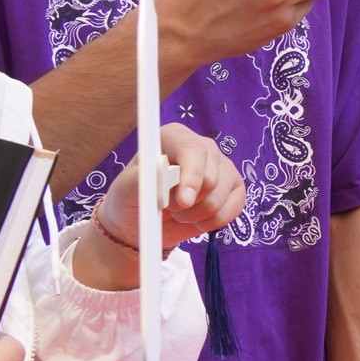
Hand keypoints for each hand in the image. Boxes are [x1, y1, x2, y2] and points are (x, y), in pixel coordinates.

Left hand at [102, 123, 246, 252]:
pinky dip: (210, 223)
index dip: (191, 177)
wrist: (144, 222)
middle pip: (210, 178)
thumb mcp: (125, 190)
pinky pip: (232, 210)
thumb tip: (161, 172)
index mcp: (175, 137)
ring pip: (219, 198)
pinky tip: (196, 219)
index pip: (193, 151)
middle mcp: (204, 147)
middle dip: (187, 203)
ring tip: (179, 213)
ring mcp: (223, 167)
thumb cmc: (132, 200)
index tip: (183, 202)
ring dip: (195, 215)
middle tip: (168, 208)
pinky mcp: (235, 189)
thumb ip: (140, 179)